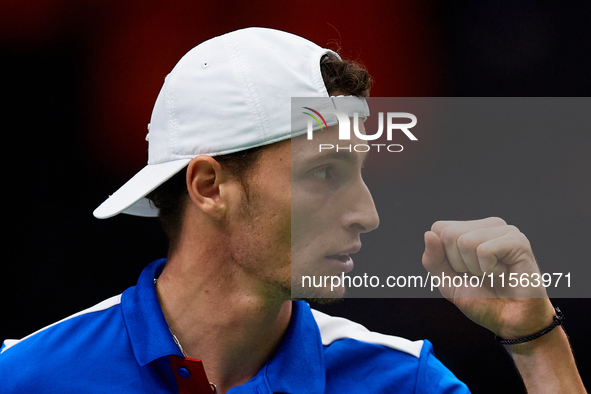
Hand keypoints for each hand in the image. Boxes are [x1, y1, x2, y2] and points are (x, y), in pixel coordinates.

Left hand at [422, 217, 554, 338]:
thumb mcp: (448, 282)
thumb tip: (428, 234)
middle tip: (481, 275)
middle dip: (459, 263)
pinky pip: (484, 250)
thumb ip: (433, 260)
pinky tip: (504, 274)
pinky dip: (489, 269)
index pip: (438, 228)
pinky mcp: (518, 241)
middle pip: (448, 234)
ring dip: (475, 268)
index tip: (464, 271)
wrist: (512, 323)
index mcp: (471, 229)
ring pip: (465, 241)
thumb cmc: (483, 301)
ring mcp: (505, 230)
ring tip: (493, 275)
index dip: (444, 257)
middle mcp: (488, 225)